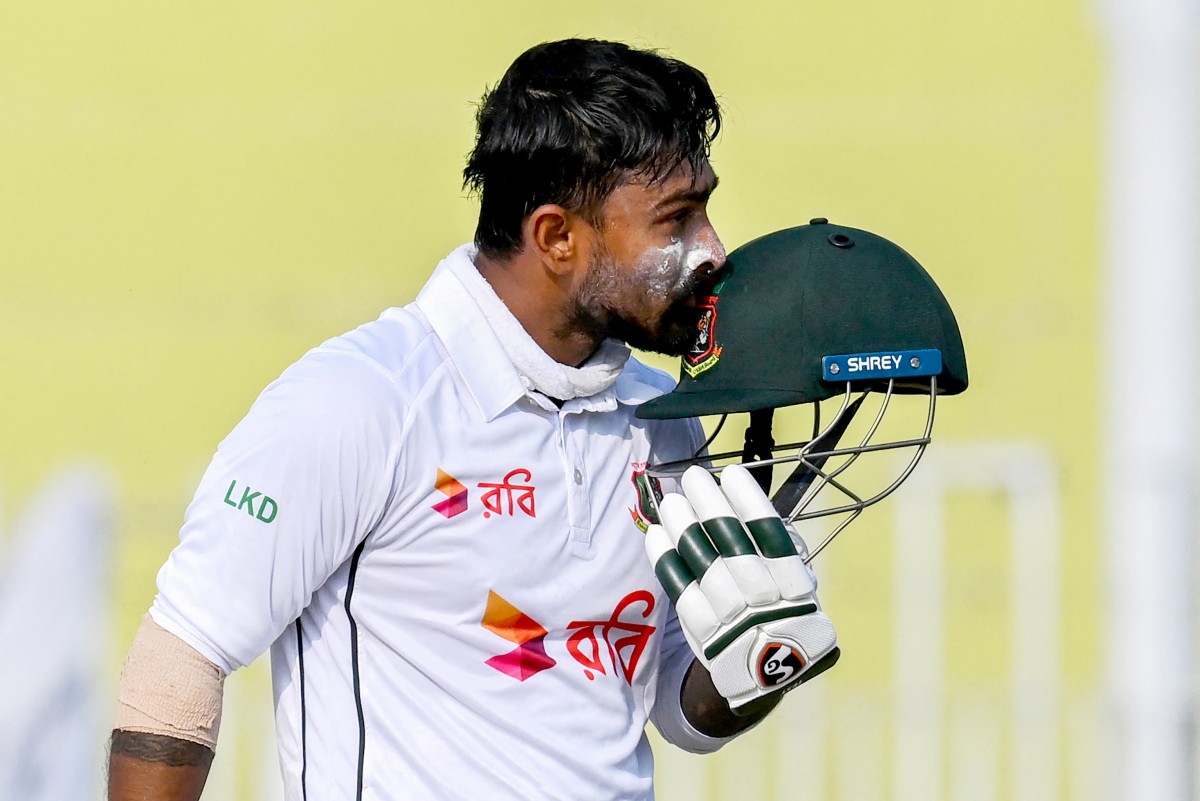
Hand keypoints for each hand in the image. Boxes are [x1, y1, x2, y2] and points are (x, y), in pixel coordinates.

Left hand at [645, 464, 838, 712]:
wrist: (769, 674)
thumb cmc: (785, 614)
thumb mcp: (801, 587)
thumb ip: (781, 550)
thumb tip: (747, 507)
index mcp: (793, 586)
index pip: (770, 534)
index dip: (749, 501)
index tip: (731, 473)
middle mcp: (763, 599)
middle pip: (732, 543)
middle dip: (710, 505)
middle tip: (693, 477)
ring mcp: (732, 617)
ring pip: (704, 563)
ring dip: (684, 528)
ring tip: (671, 501)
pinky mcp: (704, 634)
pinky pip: (682, 591)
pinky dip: (666, 561)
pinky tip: (655, 533)